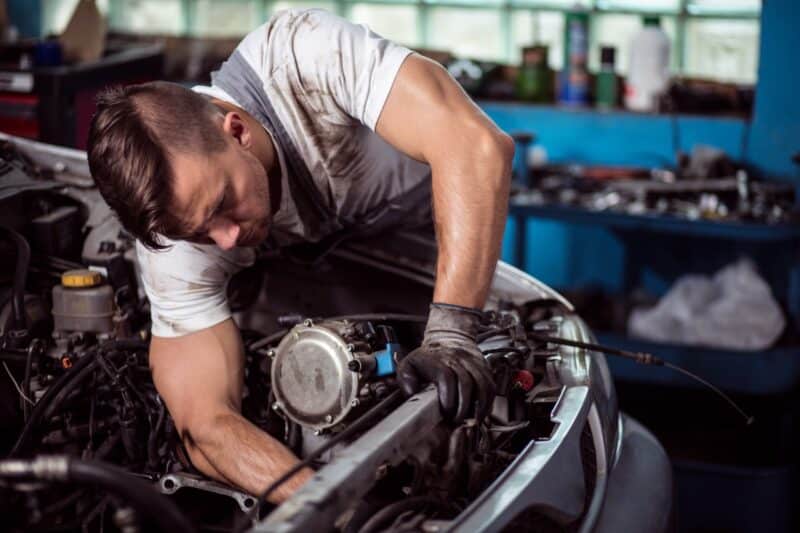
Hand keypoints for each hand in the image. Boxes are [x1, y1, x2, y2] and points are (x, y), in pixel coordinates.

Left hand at [396, 303, 495, 423]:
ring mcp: (473, 363)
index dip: (448, 398)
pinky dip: (488, 402)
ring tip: (470, 420)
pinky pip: (491, 387)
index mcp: (438, 360)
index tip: (445, 412)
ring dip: (478, 407)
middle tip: (456, 420)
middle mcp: (458, 360)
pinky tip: (480, 412)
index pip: (446, 378)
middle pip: (466, 384)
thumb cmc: (428, 356)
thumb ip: (405, 380)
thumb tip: (411, 395)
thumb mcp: (409, 364)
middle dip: (462, 407)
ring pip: (482, 386)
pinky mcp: (484, 369)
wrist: (449, 336)